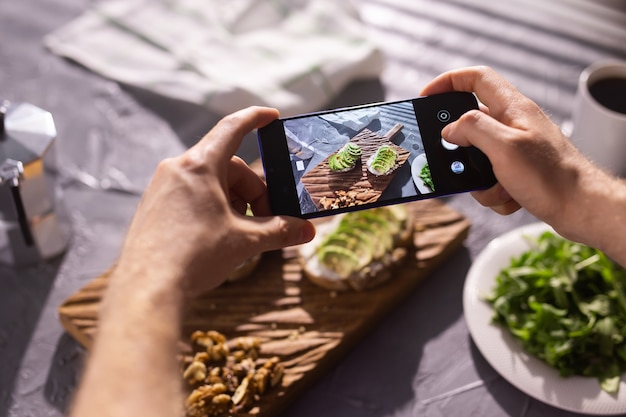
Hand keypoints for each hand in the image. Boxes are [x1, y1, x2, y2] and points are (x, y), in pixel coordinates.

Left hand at [116, 106, 315, 294]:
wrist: (147, 289)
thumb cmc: (195, 257)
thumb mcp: (245, 242)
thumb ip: (279, 231)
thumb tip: (308, 231)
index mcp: (199, 166)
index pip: (232, 128)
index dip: (255, 118)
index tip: (271, 115)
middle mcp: (176, 169)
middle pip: (227, 166)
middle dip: (252, 191)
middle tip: (266, 219)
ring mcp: (161, 188)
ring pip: (209, 183)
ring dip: (233, 202)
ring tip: (241, 233)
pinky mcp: (153, 207)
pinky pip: (190, 195)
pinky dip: (212, 208)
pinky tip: (218, 236)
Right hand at [420, 66, 594, 231]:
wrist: (582, 209)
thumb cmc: (551, 176)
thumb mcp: (504, 148)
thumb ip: (473, 129)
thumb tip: (450, 130)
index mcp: (512, 109)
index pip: (476, 78)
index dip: (448, 82)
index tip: (426, 98)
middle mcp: (514, 124)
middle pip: (472, 125)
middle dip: (461, 150)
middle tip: (456, 163)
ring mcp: (517, 148)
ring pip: (478, 158)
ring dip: (479, 179)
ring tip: (497, 188)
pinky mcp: (519, 171)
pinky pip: (491, 178)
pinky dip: (495, 192)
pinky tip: (511, 198)